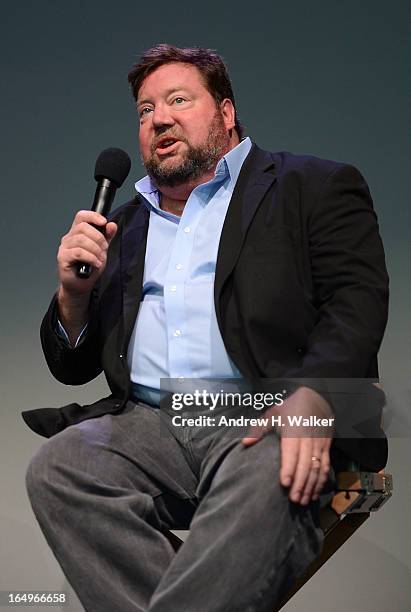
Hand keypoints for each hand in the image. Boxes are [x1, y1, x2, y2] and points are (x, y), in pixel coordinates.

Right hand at [57, 210, 117, 295]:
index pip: (82, 216)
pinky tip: (96, 263)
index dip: (93, 216)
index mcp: (77, 232)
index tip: (104, 222)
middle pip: (83, 227)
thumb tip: (111, 225)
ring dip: (95, 250)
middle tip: (104, 249)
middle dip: (98, 238)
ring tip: (100, 258)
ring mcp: (64, 247)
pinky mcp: (63, 258)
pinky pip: (78, 253)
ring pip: (81, 240)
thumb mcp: (102, 249)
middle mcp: (69, 238)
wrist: (81, 285)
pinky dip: (91, 258)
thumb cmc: (89, 267)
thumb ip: (107, 237)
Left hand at [242, 386, 333, 504]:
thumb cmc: (290, 407)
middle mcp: (308, 438)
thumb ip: (259, 429)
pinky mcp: (326, 447)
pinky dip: (321, 481)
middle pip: (306, 464)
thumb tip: (245, 443)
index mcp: (294, 430)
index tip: (285, 483)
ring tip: (303, 500)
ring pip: (317, 467)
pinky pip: (326, 466)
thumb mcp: (273, 413)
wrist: (316, 398)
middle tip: (294, 500)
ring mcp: (319, 443)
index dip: (289, 468)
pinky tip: (315, 493)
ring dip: (311, 485)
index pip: (292, 452)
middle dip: (300, 483)